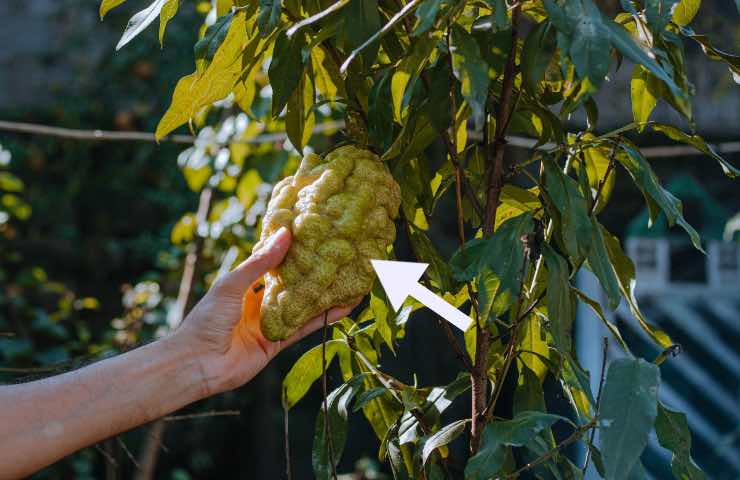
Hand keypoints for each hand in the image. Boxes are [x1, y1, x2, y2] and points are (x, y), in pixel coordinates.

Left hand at [174, 227, 354, 396]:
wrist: (197, 363)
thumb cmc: (206, 319)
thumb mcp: (232, 284)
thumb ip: (261, 263)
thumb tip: (286, 235)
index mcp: (245, 284)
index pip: (273, 263)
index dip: (292, 251)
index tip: (314, 236)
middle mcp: (259, 302)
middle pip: (292, 284)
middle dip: (313, 273)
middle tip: (338, 257)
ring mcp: (270, 322)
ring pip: (302, 305)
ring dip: (324, 296)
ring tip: (348, 282)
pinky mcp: (277, 342)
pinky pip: (304, 328)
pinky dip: (323, 319)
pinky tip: (342, 309)